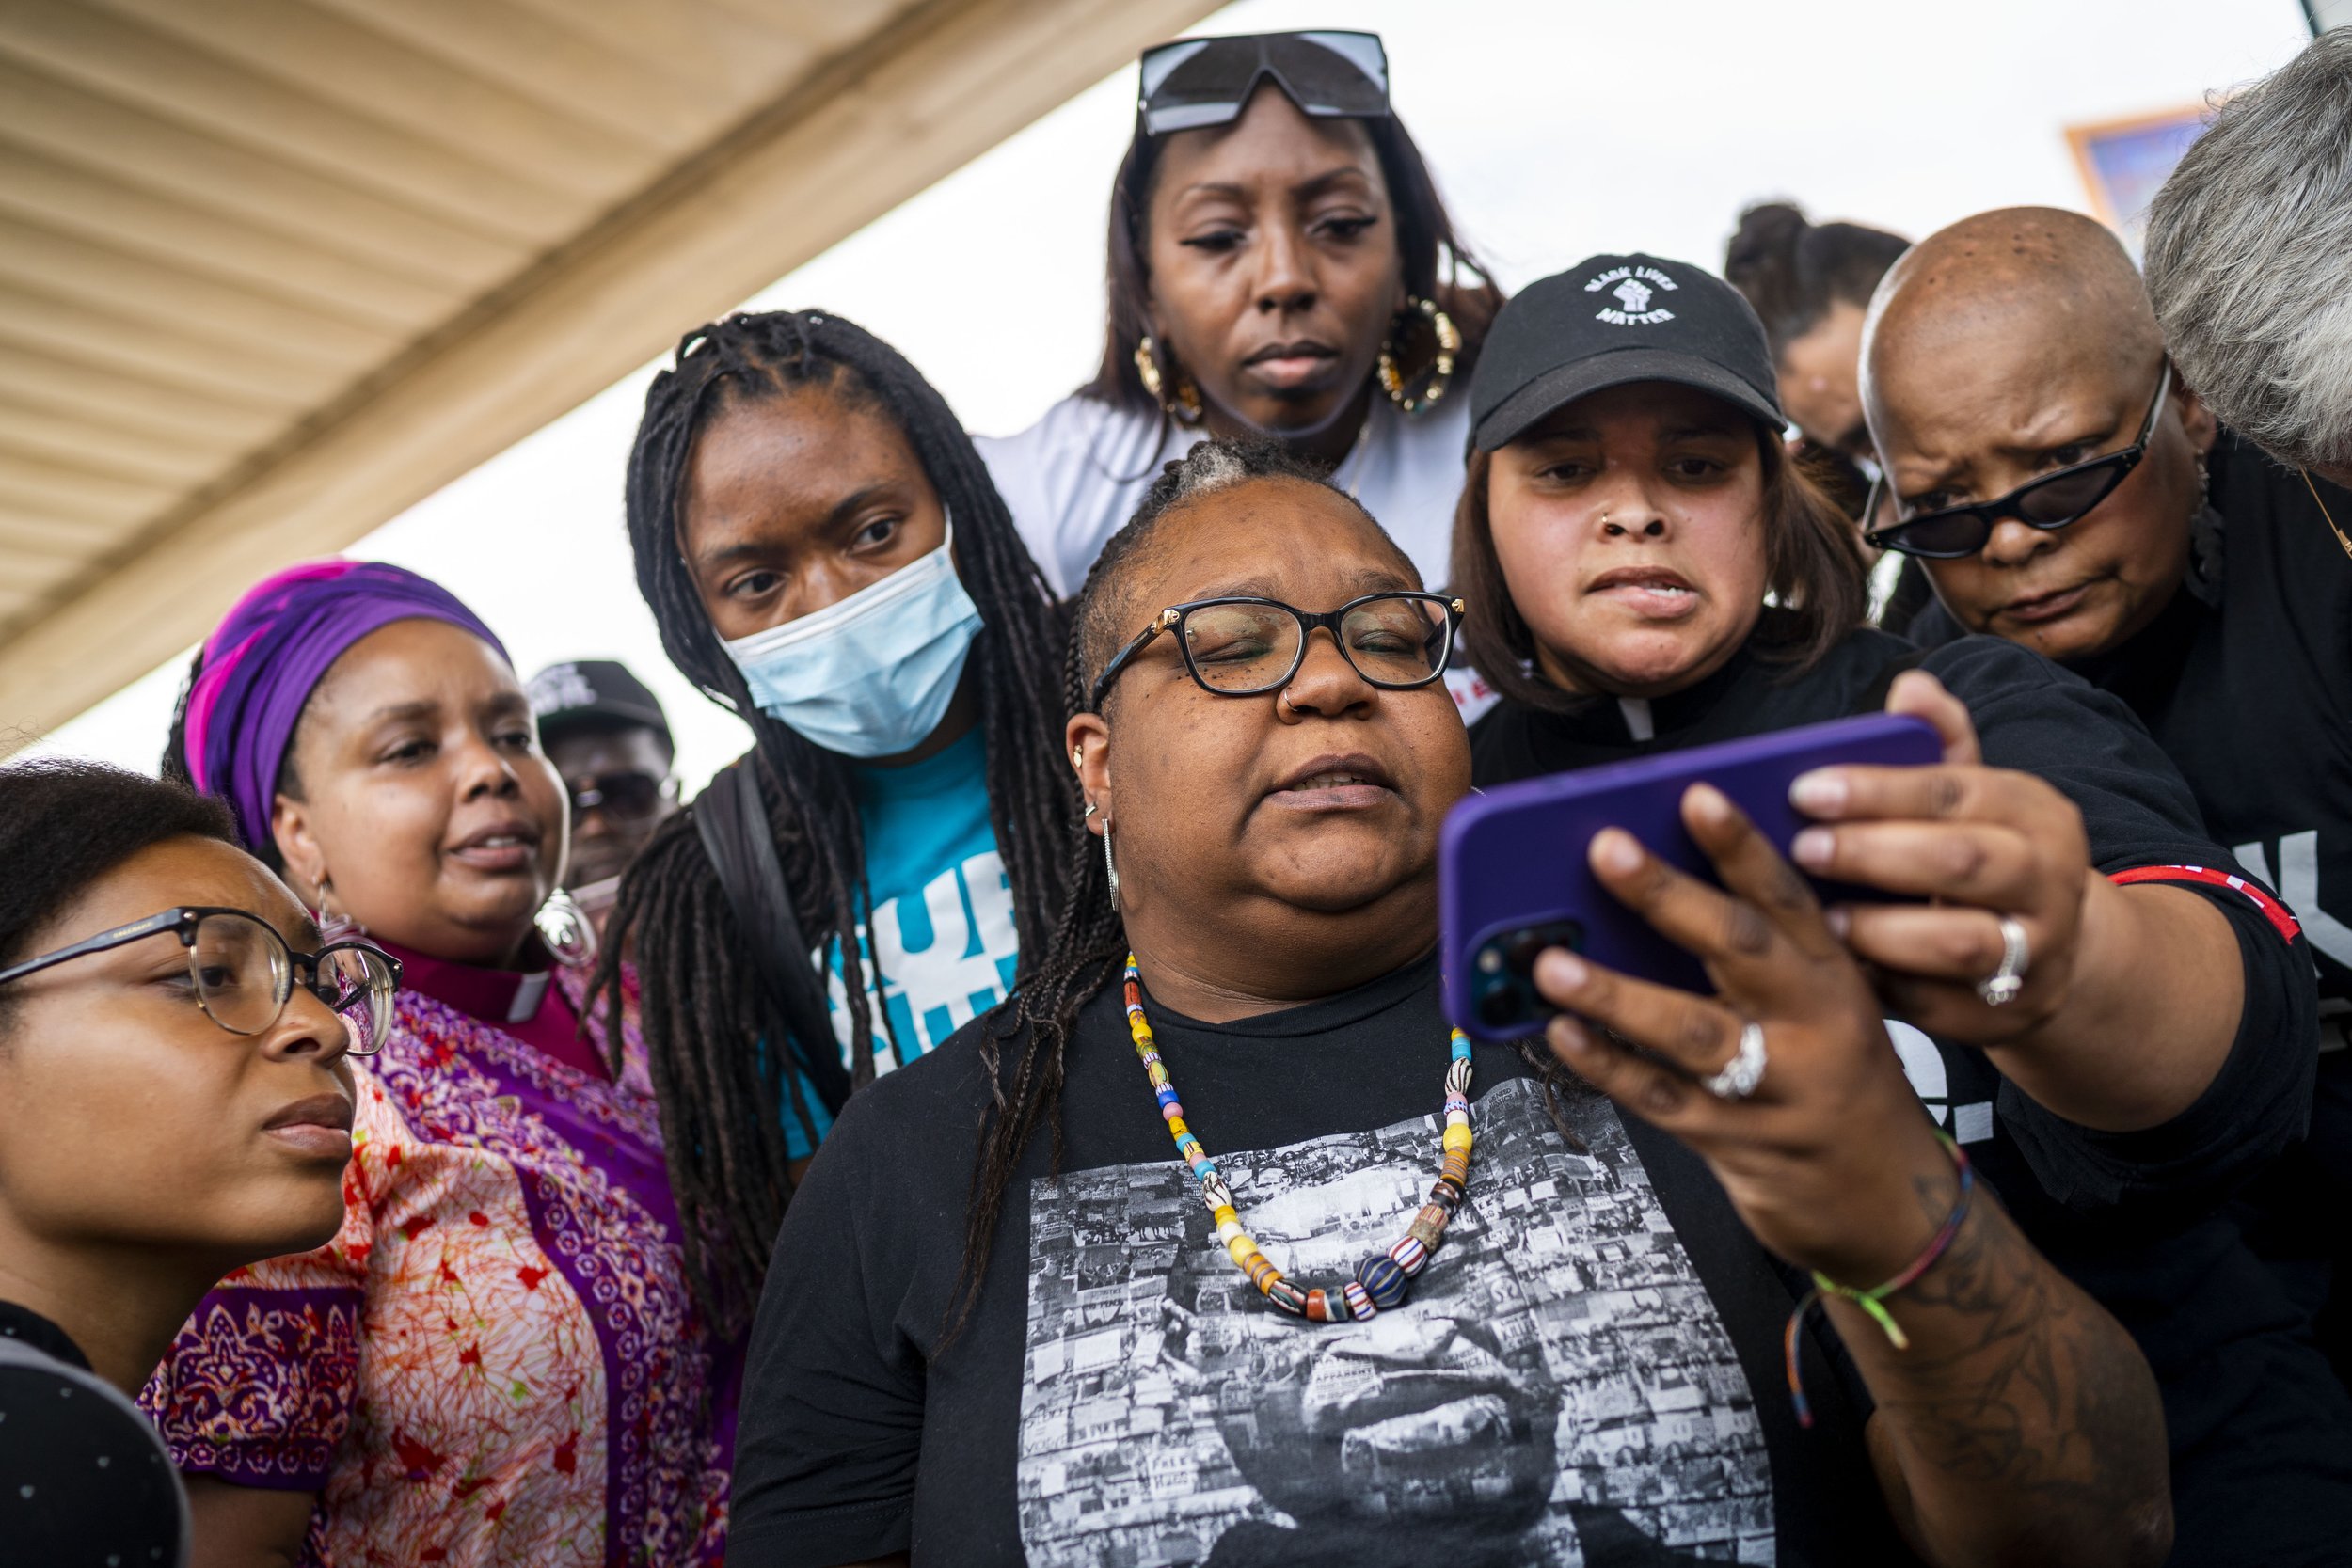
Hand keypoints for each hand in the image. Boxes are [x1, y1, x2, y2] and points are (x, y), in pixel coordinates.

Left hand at [1532, 782, 1953, 1285]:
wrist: (1890, 1204)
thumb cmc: (1841, 1084)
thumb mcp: (1824, 1008)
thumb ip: (1762, 957)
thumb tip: (1653, 895)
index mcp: (1834, 976)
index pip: (1788, 897)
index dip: (1742, 844)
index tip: (1697, 796)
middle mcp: (1814, 1025)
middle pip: (1739, 949)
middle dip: (1668, 896)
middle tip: (1606, 850)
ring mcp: (1780, 1089)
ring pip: (1691, 1033)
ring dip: (1615, 993)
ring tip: (1549, 961)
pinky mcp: (1742, 1145)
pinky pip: (1664, 1100)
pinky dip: (1608, 1066)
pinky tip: (1563, 1034)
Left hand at [1787, 670, 2092, 1045]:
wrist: (2057, 946)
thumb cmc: (1985, 851)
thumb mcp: (1976, 796)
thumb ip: (1940, 744)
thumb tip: (1910, 686)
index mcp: (2037, 813)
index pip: (1955, 790)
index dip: (1877, 790)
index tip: (1804, 790)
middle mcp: (2049, 880)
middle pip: (1961, 862)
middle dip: (1873, 854)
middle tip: (1802, 850)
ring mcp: (2038, 952)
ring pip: (1961, 942)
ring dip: (1882, 930)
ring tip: (1822, 918)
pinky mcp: (2011, 1013)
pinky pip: (1945, 1005)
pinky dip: (1890, 989)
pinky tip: (1839, 972)